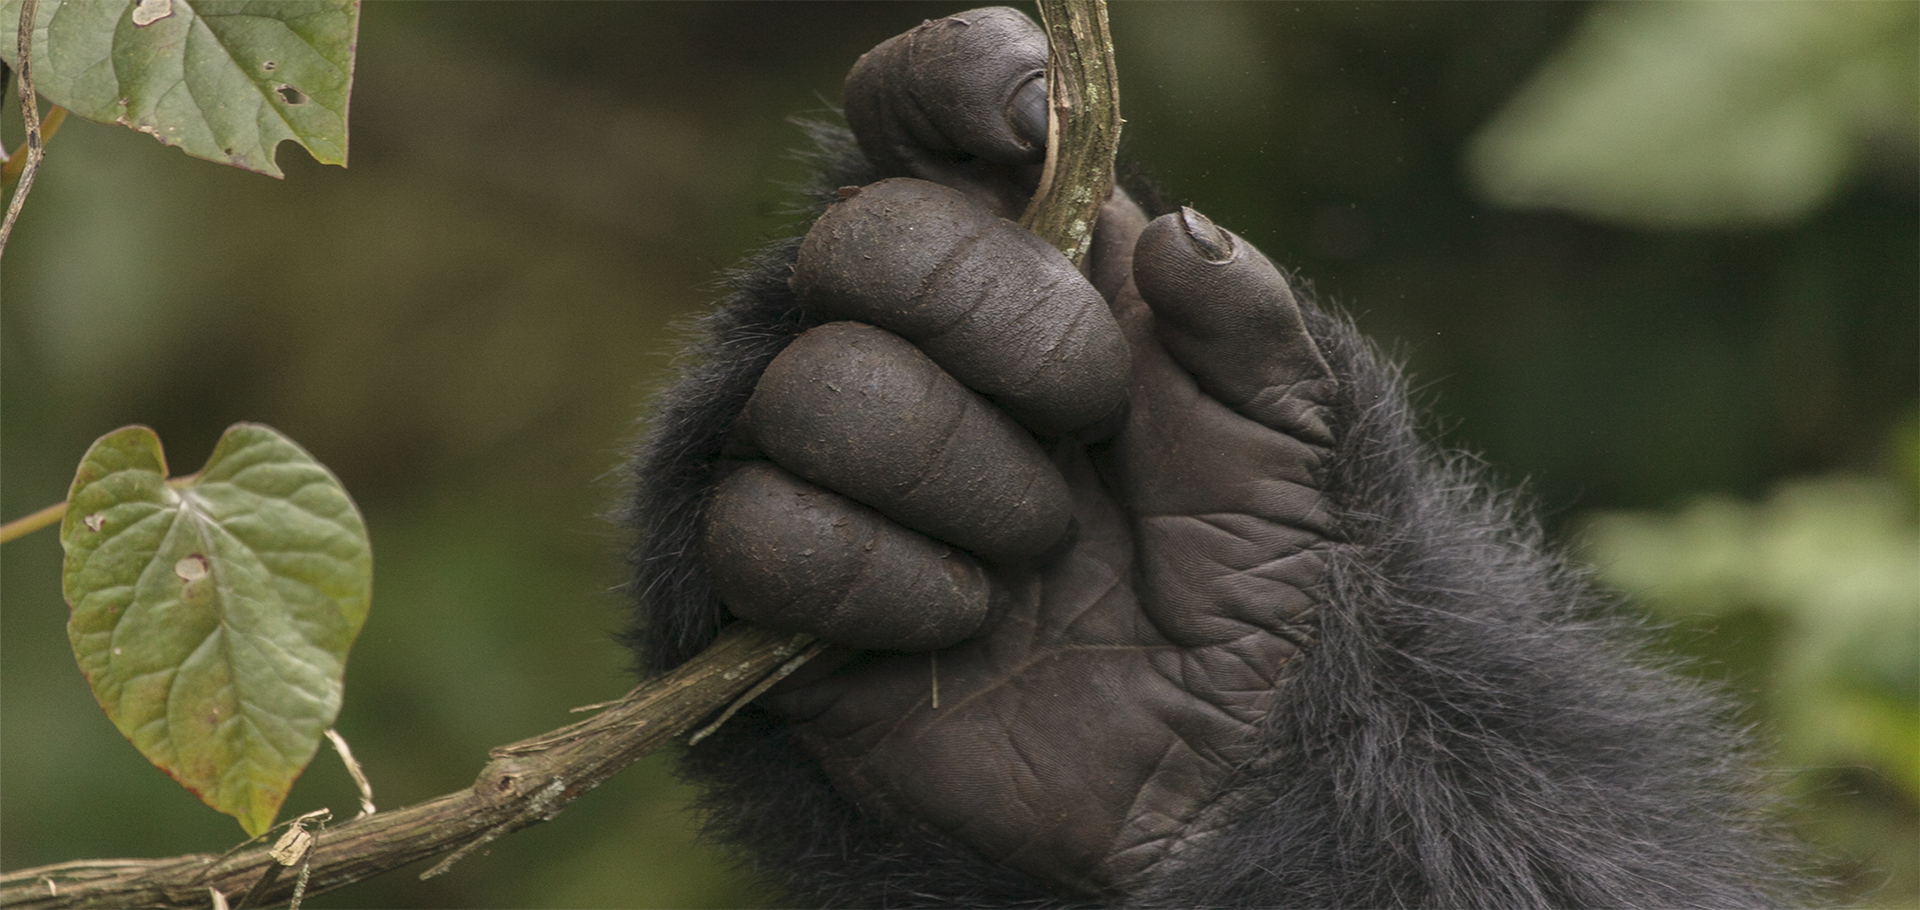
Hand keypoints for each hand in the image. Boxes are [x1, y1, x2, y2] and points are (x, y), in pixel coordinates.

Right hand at [693, 8, 1339, 893]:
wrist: (1221, 761)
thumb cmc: (1262, 576)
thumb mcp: (1300, 434)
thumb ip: (1247, 315)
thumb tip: (1172, 231)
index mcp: (1021, 268)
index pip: (915, 120)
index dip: (945, 89)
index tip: (1026, 124)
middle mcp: (907, 341)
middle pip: (855, 242)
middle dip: (999, 328)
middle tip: (1087, 413)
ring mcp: (829, 463)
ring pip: (810, 393)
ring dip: (967, 483)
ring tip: (1041, 548)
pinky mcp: (776, 587)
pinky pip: (764, 531)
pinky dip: (890, 584)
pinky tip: (962, 619)